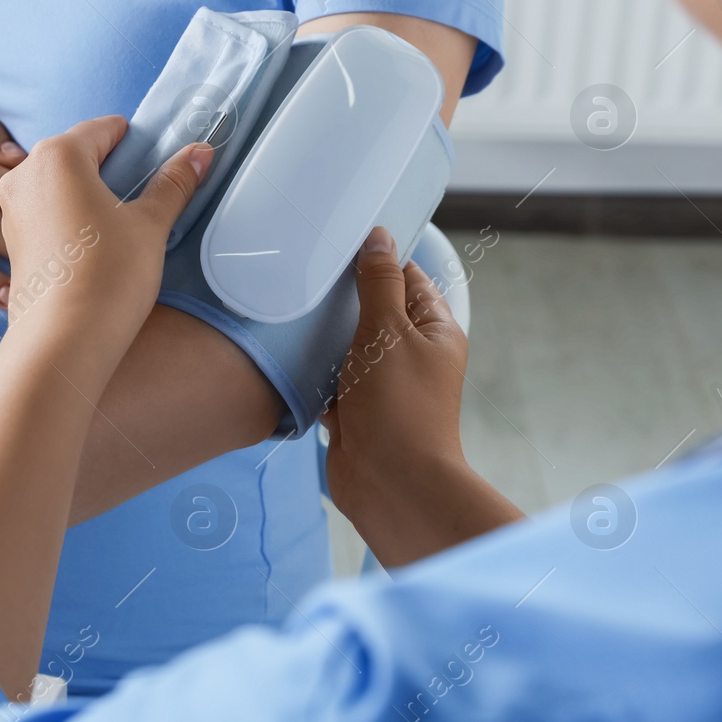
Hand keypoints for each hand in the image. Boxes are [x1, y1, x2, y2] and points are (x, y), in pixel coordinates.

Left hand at [0, 115, 210, 347]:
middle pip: (77, 154)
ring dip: (89, 194)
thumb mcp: (149, 224)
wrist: (63, 341)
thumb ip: (174, 183)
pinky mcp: (10, 241)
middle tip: (143, 198)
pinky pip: (46, 212)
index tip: (158, 165)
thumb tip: (199, 152)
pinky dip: (69, 218)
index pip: (104, 129)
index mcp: (57, 155)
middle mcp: (24, 173)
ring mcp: (11, 208)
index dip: (136, 144)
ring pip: (59, 185)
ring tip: (120, 226)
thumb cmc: (108, 274)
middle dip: (111, 169)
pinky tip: (94, 246)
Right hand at [322, 226, 521, 563]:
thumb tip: (379, 237)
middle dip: (342, 299)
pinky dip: (313, 372)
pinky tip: (287, 356)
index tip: (339, 243)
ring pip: (347, 346)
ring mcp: (383, 385)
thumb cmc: (398, 408)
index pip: (408, 278)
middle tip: (306, 275)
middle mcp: (412, 356)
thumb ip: (378, 282)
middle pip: (374, 311)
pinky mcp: (356, 410)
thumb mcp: (387, 332)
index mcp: (434, 331)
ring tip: (291, 312)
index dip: (377, 260)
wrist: (390, 484)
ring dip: (323, 337)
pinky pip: (330, 379)